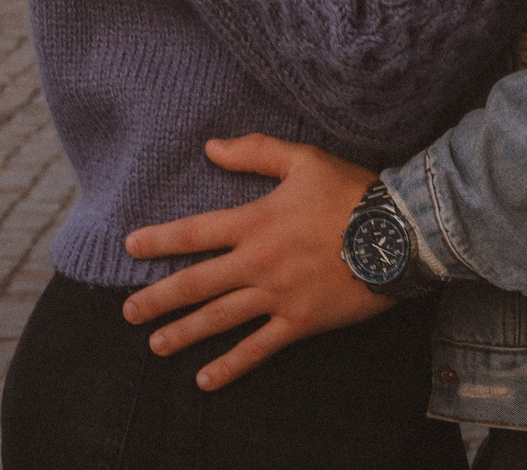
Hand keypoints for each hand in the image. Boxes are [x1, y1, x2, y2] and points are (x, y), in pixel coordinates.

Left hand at [120, 135, 390, 390]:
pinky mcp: (300, 322)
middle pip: (197, 283)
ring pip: (220, 318)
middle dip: (158, 298)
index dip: (159, 240)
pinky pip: (259, 348)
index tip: (130, 247)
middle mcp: (258, 262)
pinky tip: (206, 380)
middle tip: (128, 312)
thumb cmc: (352, 191)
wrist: (399, 232)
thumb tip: (211, 147)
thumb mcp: (303, 159)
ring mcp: (277, 296)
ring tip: (156, 345)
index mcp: (254, 222)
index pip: (194, 233)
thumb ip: (255, 152)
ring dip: (184, 333)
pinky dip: (231, 366)